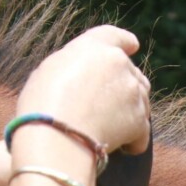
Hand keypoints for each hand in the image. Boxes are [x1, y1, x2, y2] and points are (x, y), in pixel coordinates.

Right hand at [17, 25, 151, 155]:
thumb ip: (76, 67)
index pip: (115, 37)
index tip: (132, 45)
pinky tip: (124, 148)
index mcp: (94, 46)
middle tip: (110, 107)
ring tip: (112, 128)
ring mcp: (132, 92)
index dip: (125, 42)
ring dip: (131, 113)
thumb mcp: (50, 70)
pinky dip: (135, 141)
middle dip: (125, 89)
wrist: (57, 133)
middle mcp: (119, 64)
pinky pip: (143, 132)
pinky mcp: (139, 120)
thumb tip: (86, 80)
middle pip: (132, 74)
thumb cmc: (43, 104)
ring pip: (142, 102)